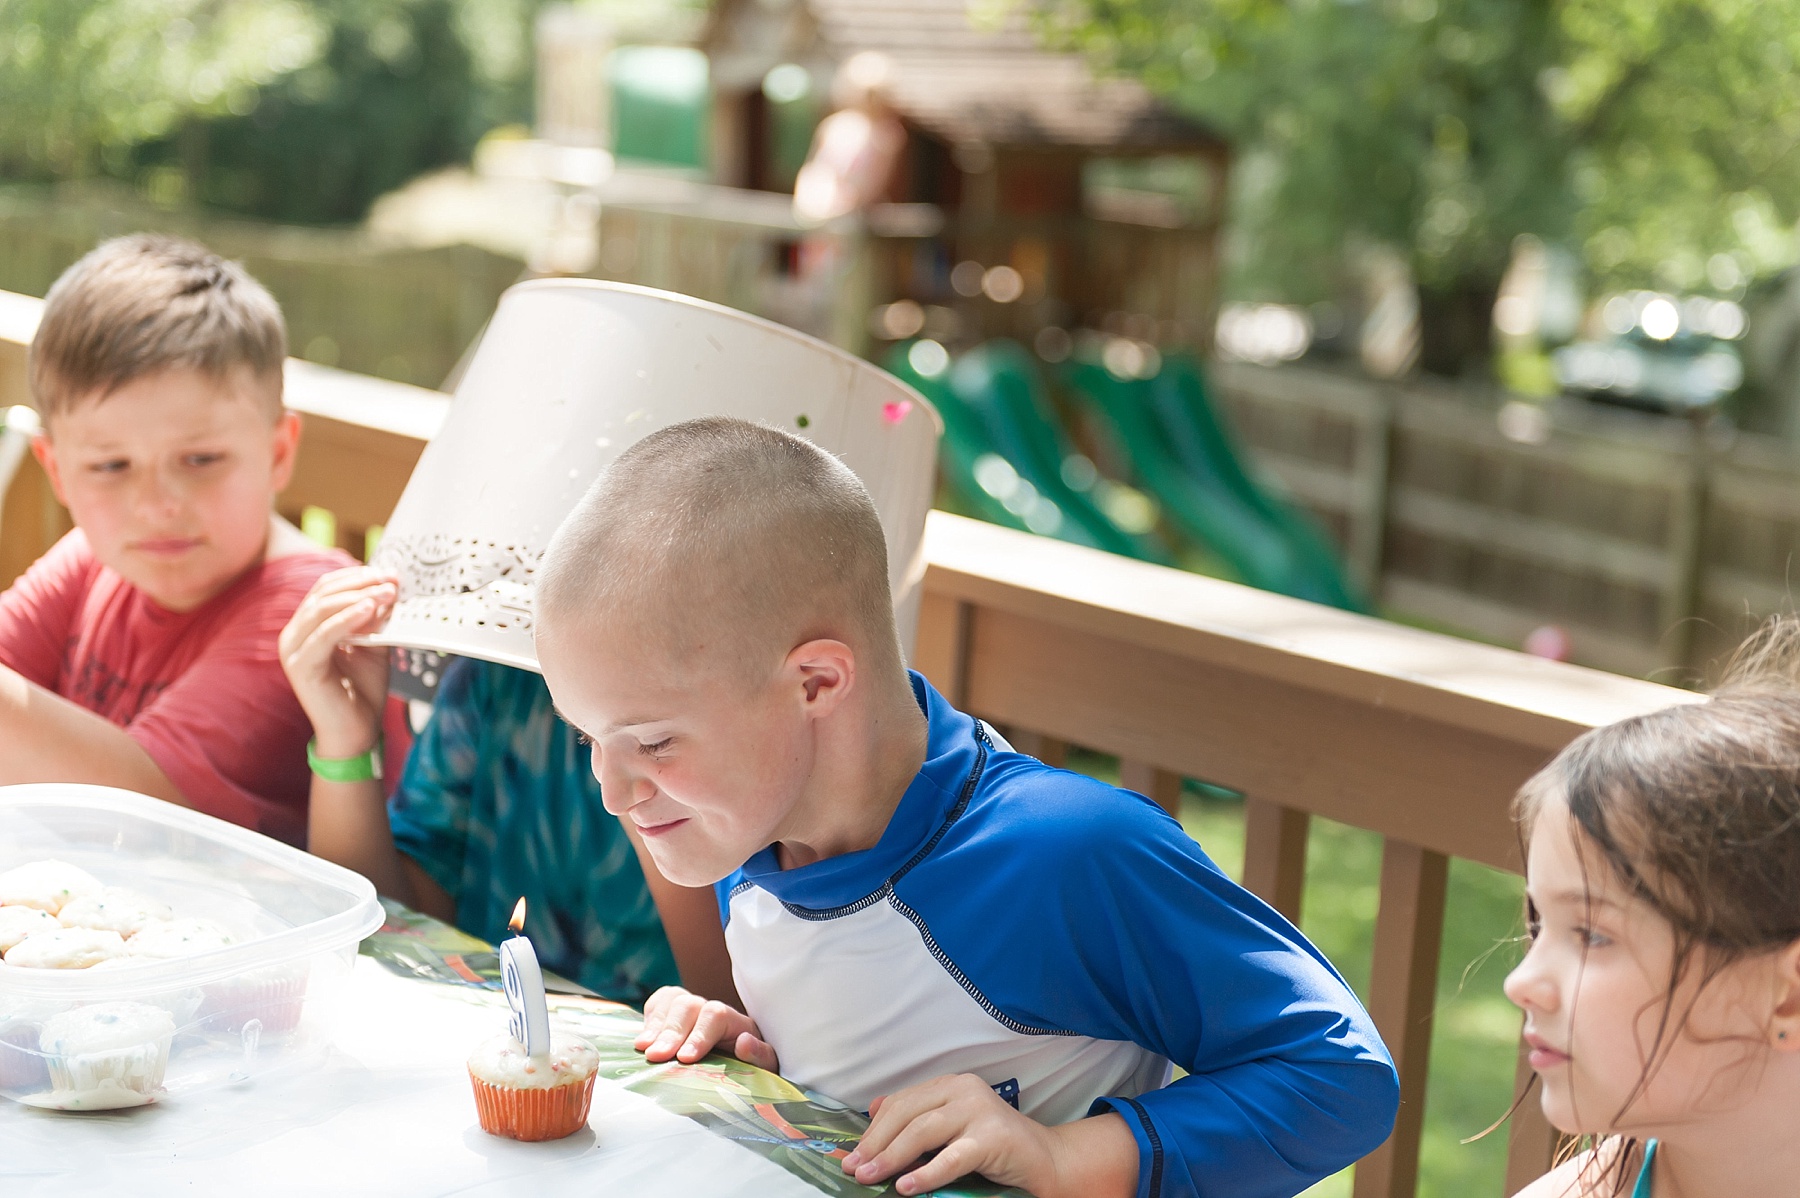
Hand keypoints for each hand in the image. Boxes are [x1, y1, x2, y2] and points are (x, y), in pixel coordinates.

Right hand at [278, 567, 396, 758]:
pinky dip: (348, 619)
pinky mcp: (300, 666)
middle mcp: (294, 634)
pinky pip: (324, 635)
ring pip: (322, 609)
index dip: (357, 576)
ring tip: (388, 592)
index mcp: (307, 626)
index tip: (390, 573)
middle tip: (392, 579)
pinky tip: (370, 609)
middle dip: (361, 582)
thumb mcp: (373, 645)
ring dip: (359, 596)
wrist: (356, 733)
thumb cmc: (362, 690)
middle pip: (323, 594)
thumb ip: (377, 619)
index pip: (326, 588)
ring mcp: (293, 650)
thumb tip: (390, 588)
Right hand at [633, 986, 777, 1069]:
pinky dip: (648, 1018)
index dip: (699, 1035)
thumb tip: (744, 1041)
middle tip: (656, 1056)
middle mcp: (710, 1010)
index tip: (685, 1059)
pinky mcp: (671, 1012)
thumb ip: (760, 1056)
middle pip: (689, 1006)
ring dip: (656, 1026)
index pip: (716, 1016)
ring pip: (672, 1002)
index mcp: (736, 1023)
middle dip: (671, 1032)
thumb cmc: (748, 1071)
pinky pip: (658, 1003)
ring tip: (643, 1049)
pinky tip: (642, 1039)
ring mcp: (690, 1009)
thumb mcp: (762, 1068)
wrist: (733, 1070)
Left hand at [842, 1076, 1137, 1197]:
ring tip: (870, 1177)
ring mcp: (979, 1110)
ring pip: (923, 1131)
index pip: (901, 1103)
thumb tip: (872, 1111)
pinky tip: (906, 1186)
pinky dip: (926, 1173)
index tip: (852, 1155)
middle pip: (906, 1114)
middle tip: (854, 1169)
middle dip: (876, 1144)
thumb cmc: (994, 1146)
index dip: (873, 1129)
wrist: (1045, 1160)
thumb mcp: (951, 1127)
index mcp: (950, 1084)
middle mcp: (964, 1089)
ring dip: (891, 1157)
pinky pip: (952, 1157)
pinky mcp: (993, 1137)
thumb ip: (918, 1117)